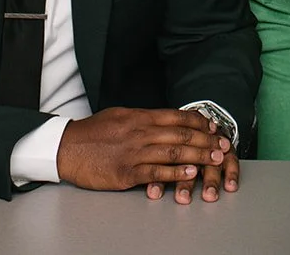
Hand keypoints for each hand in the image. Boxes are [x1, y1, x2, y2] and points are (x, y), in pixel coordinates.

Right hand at [55, 107, 232, 201]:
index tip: (214, 127)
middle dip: (206, 140)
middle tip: (224, 145)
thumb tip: (165, 120)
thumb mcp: (120, 115)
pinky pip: (157, 173)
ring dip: (198, 156)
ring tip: (215, 159)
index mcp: (140, 117)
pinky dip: (176, 173)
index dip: (199, 122)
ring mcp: (135, 153)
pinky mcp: (127, 173)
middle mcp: (140, 132)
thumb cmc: (93, 132)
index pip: (177, 117)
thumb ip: (144, 118)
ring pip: (173, 153)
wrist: (66, 148)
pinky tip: (191, 173)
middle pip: (181, 135)